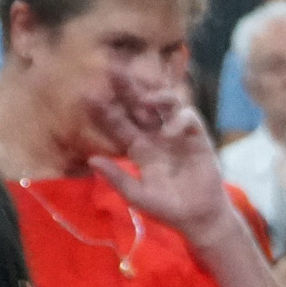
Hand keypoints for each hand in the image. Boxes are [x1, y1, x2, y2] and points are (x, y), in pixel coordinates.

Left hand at [87, 76, 236, 244]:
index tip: (86, 96)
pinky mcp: (197, 137)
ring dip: (156, 95)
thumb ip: (117, 178)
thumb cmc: (167, 208)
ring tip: (146, 98)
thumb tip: (91, 160)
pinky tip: (170, 132)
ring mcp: (177, 134)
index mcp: (138, 148)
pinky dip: (179, 121)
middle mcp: (155, 135)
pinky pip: (188, 118)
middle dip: (127, 88)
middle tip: (112, 69)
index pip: (117, 124)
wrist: (199, 218)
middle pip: (139, 105)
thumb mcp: (137, 196)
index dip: (103, 111)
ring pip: (165, 103)